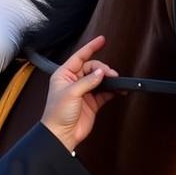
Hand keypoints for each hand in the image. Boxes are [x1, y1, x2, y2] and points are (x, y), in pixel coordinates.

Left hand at [41, 35, 118, 151]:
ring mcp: (84, 92)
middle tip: (111, 75)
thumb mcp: (71, 93)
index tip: (102, 40)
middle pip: (93, 68)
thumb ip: (87, 81)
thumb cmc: (57, 114)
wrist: (61, 134)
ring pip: (100, 79)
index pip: (79, 57)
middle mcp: (74, 81)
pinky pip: (105, 92)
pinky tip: (118, 90)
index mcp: (64, 75)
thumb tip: (101, 72)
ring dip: (109, 79)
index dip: (91, 47)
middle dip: (103, 69)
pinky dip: (112, 91)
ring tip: (116, 82)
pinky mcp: (92, 102)